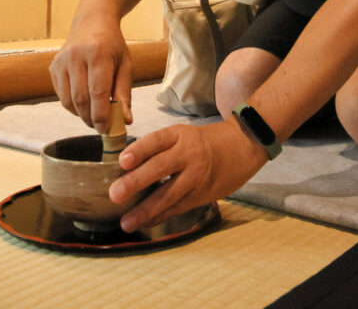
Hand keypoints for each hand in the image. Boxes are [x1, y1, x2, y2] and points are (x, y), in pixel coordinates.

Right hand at [48, 16, 132, 132]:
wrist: (92, 21)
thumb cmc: (112, 45)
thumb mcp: (125, 64)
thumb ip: (125, 93)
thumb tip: (125, 121)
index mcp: (98, 53)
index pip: (98, 91)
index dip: (101, 115)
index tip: (106, 130)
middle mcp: (76, 56)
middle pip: (81, 98)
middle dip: (90, 118)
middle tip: (100, 127)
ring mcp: (61, 61)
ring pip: (68, 100)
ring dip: (80, 114)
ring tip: (92, 116)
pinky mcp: (53, 66)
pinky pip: (61, 95)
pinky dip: (72, 105)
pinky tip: (83, 103)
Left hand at [108, 118, 267, 231]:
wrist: (242, 146)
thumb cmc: (204, 141)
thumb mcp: (183, 134)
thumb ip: (159, 148)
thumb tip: (125, 167)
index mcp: (180, 135)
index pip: (157, 140)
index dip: (139, 150)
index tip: (122, 161)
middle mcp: (188, 154)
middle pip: (160, 167)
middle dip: (136, 182)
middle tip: (115, 194)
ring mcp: (196, 176)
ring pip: (169, 194)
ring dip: (146, 209)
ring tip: (126, 221)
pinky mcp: (202, 194)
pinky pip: (178, 207)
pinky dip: (160, 216)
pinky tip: (144, 223)